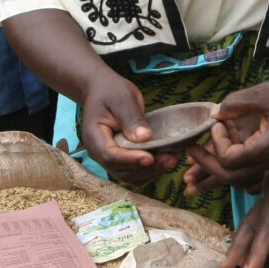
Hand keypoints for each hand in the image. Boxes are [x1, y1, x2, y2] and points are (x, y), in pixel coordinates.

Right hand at [79, 69, 178, 183]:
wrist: (103, 92)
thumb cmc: (111, 92)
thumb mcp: (122, 99)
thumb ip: (132, 119)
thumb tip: (145, 138)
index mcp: (94, 137)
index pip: (109, 155)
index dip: (130, 160)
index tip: (150, 157)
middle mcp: (99, 153)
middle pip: (121, 170)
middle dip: (147, 168)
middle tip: (171, 158)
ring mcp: (109, 159)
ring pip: (129, 175)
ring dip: (152, 171)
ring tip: (174, 158)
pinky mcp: (121, 160)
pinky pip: (135, 172)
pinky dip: (151, 170)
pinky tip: (168, 159)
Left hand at [209, 78, 268, 176]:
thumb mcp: (263, 94)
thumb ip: (235, 104)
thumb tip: (214, 113)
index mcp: (266, 149)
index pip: (229, 160)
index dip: (217, 143)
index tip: (218, 122)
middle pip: (231, 176)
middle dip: (207, 163)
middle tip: (189, 150)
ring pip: (240, 174)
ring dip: (219, 162)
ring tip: (203, 147)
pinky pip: (251, 165)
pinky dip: (235, 155)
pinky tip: (230, 136)